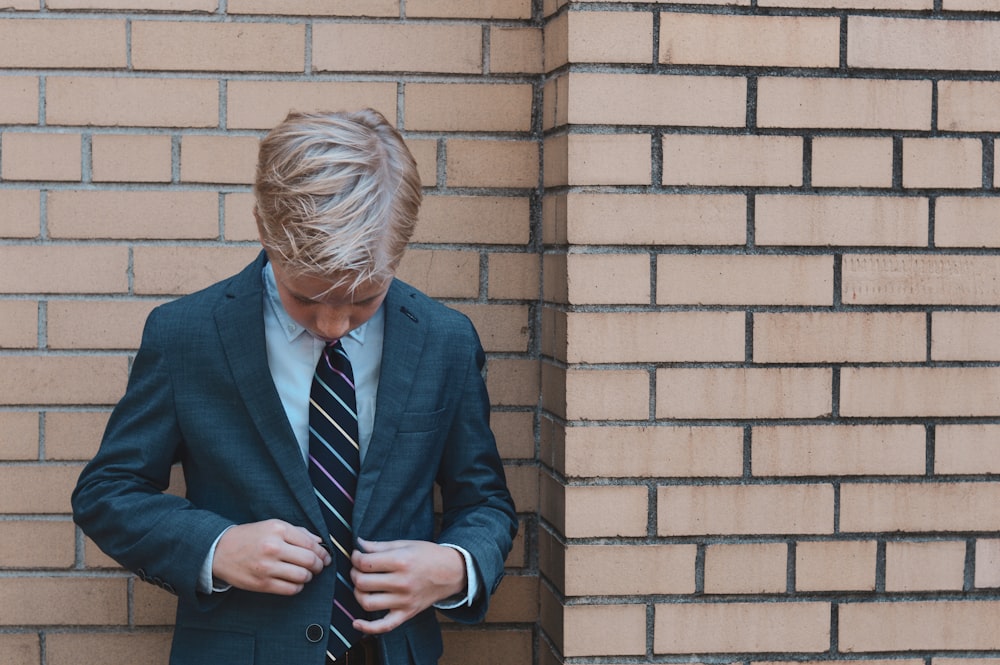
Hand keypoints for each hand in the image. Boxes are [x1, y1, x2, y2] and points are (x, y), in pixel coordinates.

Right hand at [212, 519, 331, 594]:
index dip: (322, 553)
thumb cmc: (250, 537)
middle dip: (319, 566)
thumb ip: (298, 532)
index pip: (311, 544)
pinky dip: (298, 587)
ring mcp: (267, 567)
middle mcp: (273, 547)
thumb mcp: (273, 526)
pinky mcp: (262, 584)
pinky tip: (295, 582)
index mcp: (278, 529)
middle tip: (319, 567)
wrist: (219, 551)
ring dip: (309, 577)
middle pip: (309, 561)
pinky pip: (290, 589)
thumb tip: (319, 542)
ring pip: (302, 576)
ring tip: (306, 574)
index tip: (325, 557)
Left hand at [350, 538, 466, 634]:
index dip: (355, 558)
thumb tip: (358, 544)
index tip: (357, 556)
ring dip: (358, 593)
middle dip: (354, 574)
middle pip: (363, 582)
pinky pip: (384, 626)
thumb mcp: (406, 544)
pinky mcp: (407, 613)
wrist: (452, 572)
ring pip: (367, 603)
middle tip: (358, 569)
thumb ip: (380, 546)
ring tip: (362, 586)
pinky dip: (367, 628)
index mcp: (401, 561)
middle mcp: (402, 582)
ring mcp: (404, 600)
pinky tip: (357, 623)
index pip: (365, 563)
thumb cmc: (429, 555)